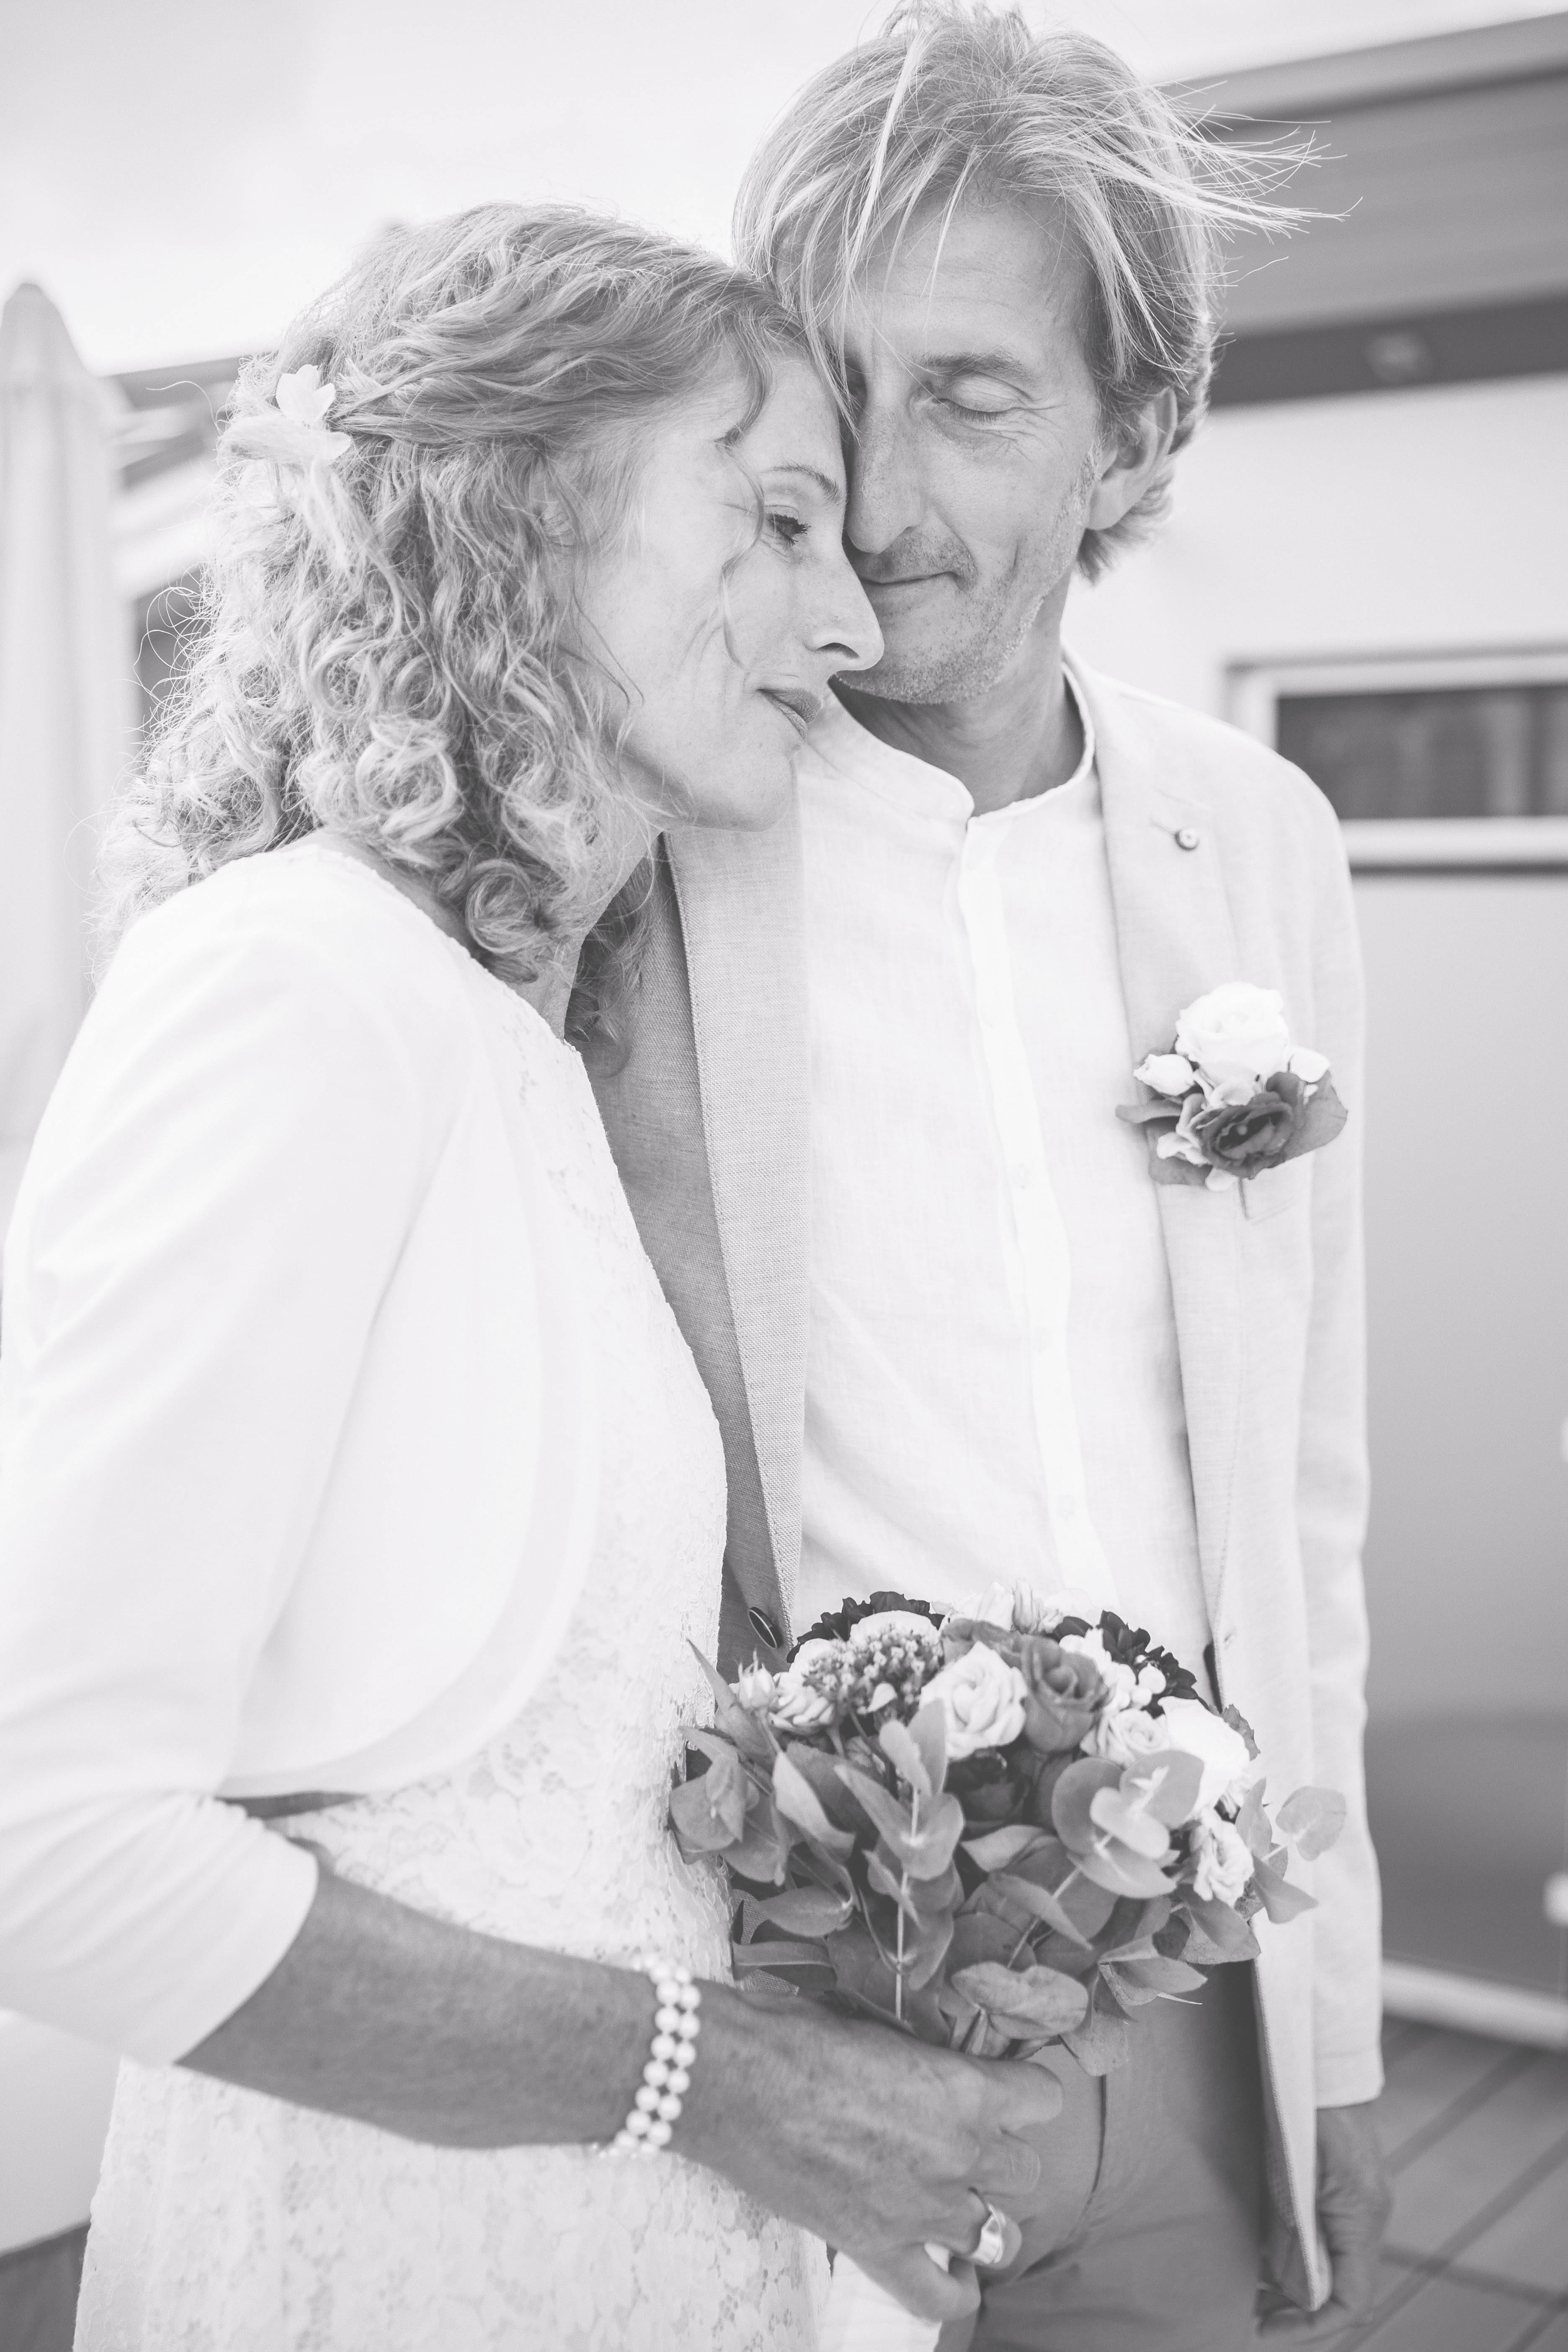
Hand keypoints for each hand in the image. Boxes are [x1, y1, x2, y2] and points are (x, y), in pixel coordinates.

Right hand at [677, 1987, 1060, 2324]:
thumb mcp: (882, 2031)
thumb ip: (926, 2061)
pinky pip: (941, 2296)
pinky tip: (952, 2273)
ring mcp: (923, 2209)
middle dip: (1000, 2155)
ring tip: (956, 2201)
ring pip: (998, 2234)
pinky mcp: (879, 2249)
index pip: (1044, 2099)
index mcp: (964, 2088)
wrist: (736, 2080)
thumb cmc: (799, 2038)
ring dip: (981, 2214)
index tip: (1006, 2092)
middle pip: (1024, 2170)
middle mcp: (959, 2153)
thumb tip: (937, 2068)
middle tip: (965, 2142)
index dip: (1026, 2094)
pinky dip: (954, 2291)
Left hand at [1257, 2102, 1391, 2335]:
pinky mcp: (1341, 2189)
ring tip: (1250, 2293)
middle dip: (1299, 2314)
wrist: (1320, 2061)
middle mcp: (1366, 2219)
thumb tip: (1291, 2291)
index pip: (1352, 2302)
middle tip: (1252, 2319)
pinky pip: (1325, 2241)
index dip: (1312, 2327)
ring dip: (1294, 2289)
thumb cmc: (1304, 2109)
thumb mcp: (1293, 2175)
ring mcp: (1356, 2204)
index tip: (1266, 2331)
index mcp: (1361, 2220)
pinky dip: (1296, 2258)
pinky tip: (1261, 2255)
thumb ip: (1295, 2232)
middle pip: (1343, 2292)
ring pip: (1333, 2269)